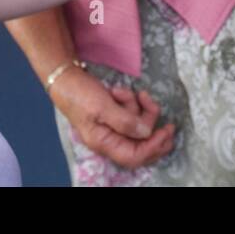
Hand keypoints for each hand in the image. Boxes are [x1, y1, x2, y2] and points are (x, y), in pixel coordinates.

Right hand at [48, 67, 175, 168]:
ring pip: (137, 125)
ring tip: (122, 92)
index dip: (153, 147)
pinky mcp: (114, 114)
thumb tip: (147, 133)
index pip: (134, 156)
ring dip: (137, 107)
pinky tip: (118, 91)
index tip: (165, 132)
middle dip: (154, 131)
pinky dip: (130, 101)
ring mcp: (112, 127)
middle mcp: (109, 139)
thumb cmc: (79, 94)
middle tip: (169, 123)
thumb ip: (125, 121)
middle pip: (140, 144)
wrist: (65, 76)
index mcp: (103, 143)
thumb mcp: (102, 106)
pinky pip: (130, 113)